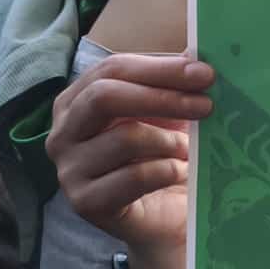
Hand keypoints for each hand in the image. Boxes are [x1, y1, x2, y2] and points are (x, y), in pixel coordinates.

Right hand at [46, 53, 214, 268]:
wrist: (165, 217)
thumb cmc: (163, 157)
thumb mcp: (169, 114)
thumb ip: (175, 82)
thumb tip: (198, 51)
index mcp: (77, 100)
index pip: (113, 69)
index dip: (160, 69)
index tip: (204, 73)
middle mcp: (63, 132)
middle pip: (104, 97)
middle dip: (162, 98)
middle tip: (206, 105)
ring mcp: (68, 169)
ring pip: (123, 138)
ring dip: (170, 142)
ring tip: (189, 151)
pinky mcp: (84, 202)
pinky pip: (133, 177)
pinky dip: (166, 171)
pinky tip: (179, 173)